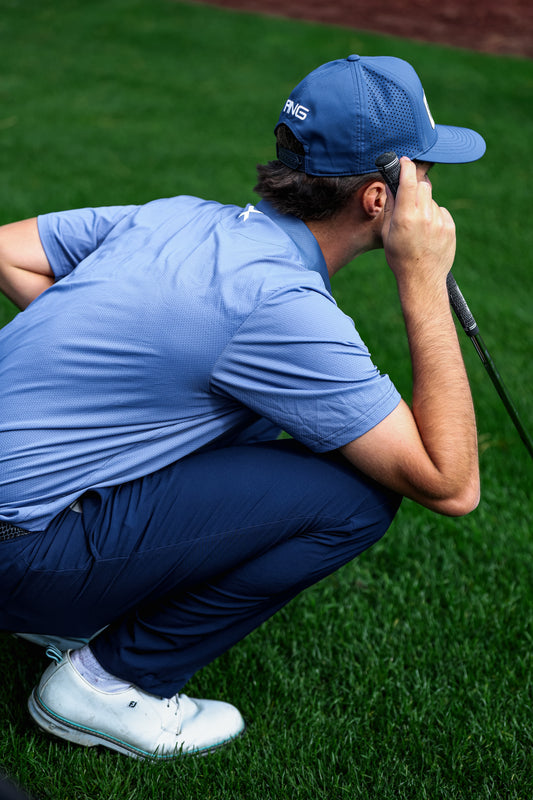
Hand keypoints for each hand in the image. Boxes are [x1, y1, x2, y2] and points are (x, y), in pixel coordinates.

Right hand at [381, 158, 455, 295]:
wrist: (422, 278)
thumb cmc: (399, 257)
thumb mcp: (387, 233)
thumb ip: (391, 207)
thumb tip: (393, 186)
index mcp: (405, 217)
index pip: (408, 181)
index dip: (406, 167)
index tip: (404, 161)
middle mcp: (424, 216)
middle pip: (424, 186)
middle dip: (416, 188)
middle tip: (409, 200)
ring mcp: (439, 221)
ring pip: (432, 200)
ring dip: (424, 206)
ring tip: (418, 228)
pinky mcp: (450, 227)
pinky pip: (441, 212)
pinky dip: (434, 217)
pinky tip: (428, 233)